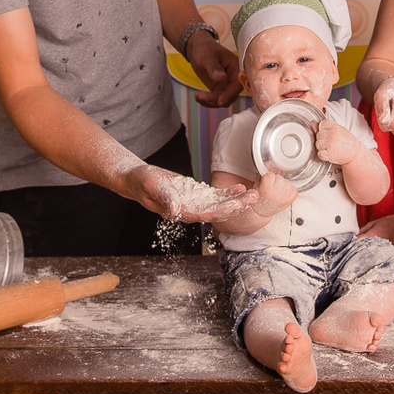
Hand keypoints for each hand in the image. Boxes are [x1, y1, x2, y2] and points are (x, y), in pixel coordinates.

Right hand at [129, 164, 257, 222]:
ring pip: (220, 204)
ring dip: (237, 200)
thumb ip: (165, 198)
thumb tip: (175, 210)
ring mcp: (195, 204)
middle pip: (218, 211)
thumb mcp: (152, 186)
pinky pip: (215, 196)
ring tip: (253, 193)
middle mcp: (191, 211)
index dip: (223, 209)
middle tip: (254, 197)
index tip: (237, 204)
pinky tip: (240, 187)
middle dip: (237, 205)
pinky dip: (228, 193)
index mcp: (181, 212)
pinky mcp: (196, 196)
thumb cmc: (142, 182)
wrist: (139, 179)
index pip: (206, 214)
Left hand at [185, 32, 242, 107]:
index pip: (238, 84)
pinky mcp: (219, 89)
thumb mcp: (208, 56)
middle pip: (231, 95)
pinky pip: (215, 100)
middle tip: (201, 96)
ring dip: (210, 101)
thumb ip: (214, 68)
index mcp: (236, 67)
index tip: (220, 101)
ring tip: (197, 95)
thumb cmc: (204, 48)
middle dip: (217, 99)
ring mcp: (226, 84)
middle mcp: (234, 77)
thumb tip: (222, 78)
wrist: (197, 49)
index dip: (231, 94)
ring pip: (224, 100)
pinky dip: (207, 101)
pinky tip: (198, 96)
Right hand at [252, 171, 297, 216]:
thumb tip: (271, 163)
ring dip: (283, 185)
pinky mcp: (291, 199)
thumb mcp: (258, 184)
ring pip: (287, 182)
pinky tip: (283, 194)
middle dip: (276, 181)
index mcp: (266, 188)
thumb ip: (265, 173)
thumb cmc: (259, 197)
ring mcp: (284, 196)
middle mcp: (276, 192)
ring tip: (277, 192)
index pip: (271, 175)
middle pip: (280, 178)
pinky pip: (293, 188)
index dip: (268, 178)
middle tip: (272, 188)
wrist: (261, 211)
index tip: (267, 183)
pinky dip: (290, 190)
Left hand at [314, 119, 360, 165]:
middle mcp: (332, 134)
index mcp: (335, 127)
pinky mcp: (330, 154)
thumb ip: (326, 126)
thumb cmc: (346, 141)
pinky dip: (322, 155)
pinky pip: (319, 154)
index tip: (329, 134)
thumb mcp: (339, 130)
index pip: (322, 124)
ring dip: (322, 148)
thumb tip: (312, 122)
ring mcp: (331, 144)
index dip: (324, 130)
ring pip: (318, 144)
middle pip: (318, 135)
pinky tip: (329, 154)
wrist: (355, 153)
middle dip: (322, 139)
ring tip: (330, 148)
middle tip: (330, 143)